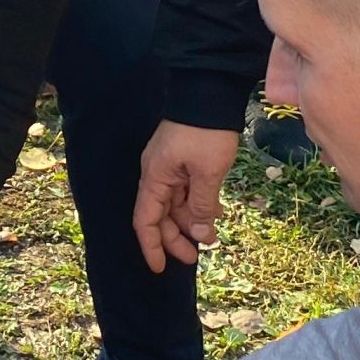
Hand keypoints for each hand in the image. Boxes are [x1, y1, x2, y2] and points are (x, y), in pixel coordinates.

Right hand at [134, 121, 240, 271]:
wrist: (209, 91)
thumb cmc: (205, 132)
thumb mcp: (207, 172)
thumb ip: (201, 205)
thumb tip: (201, 235)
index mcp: (155, 178)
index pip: (145, 221)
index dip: (151, 247)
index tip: (160, 269)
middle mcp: (157, 175)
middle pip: (160, 215)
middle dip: (176, 237)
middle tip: (198, 254)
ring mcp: (170, 167)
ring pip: (175, 204)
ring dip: (190, 221)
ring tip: (211, 233)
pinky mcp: (183, 160)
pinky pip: (186, 190)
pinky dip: (197, 203)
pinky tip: (214, 212)